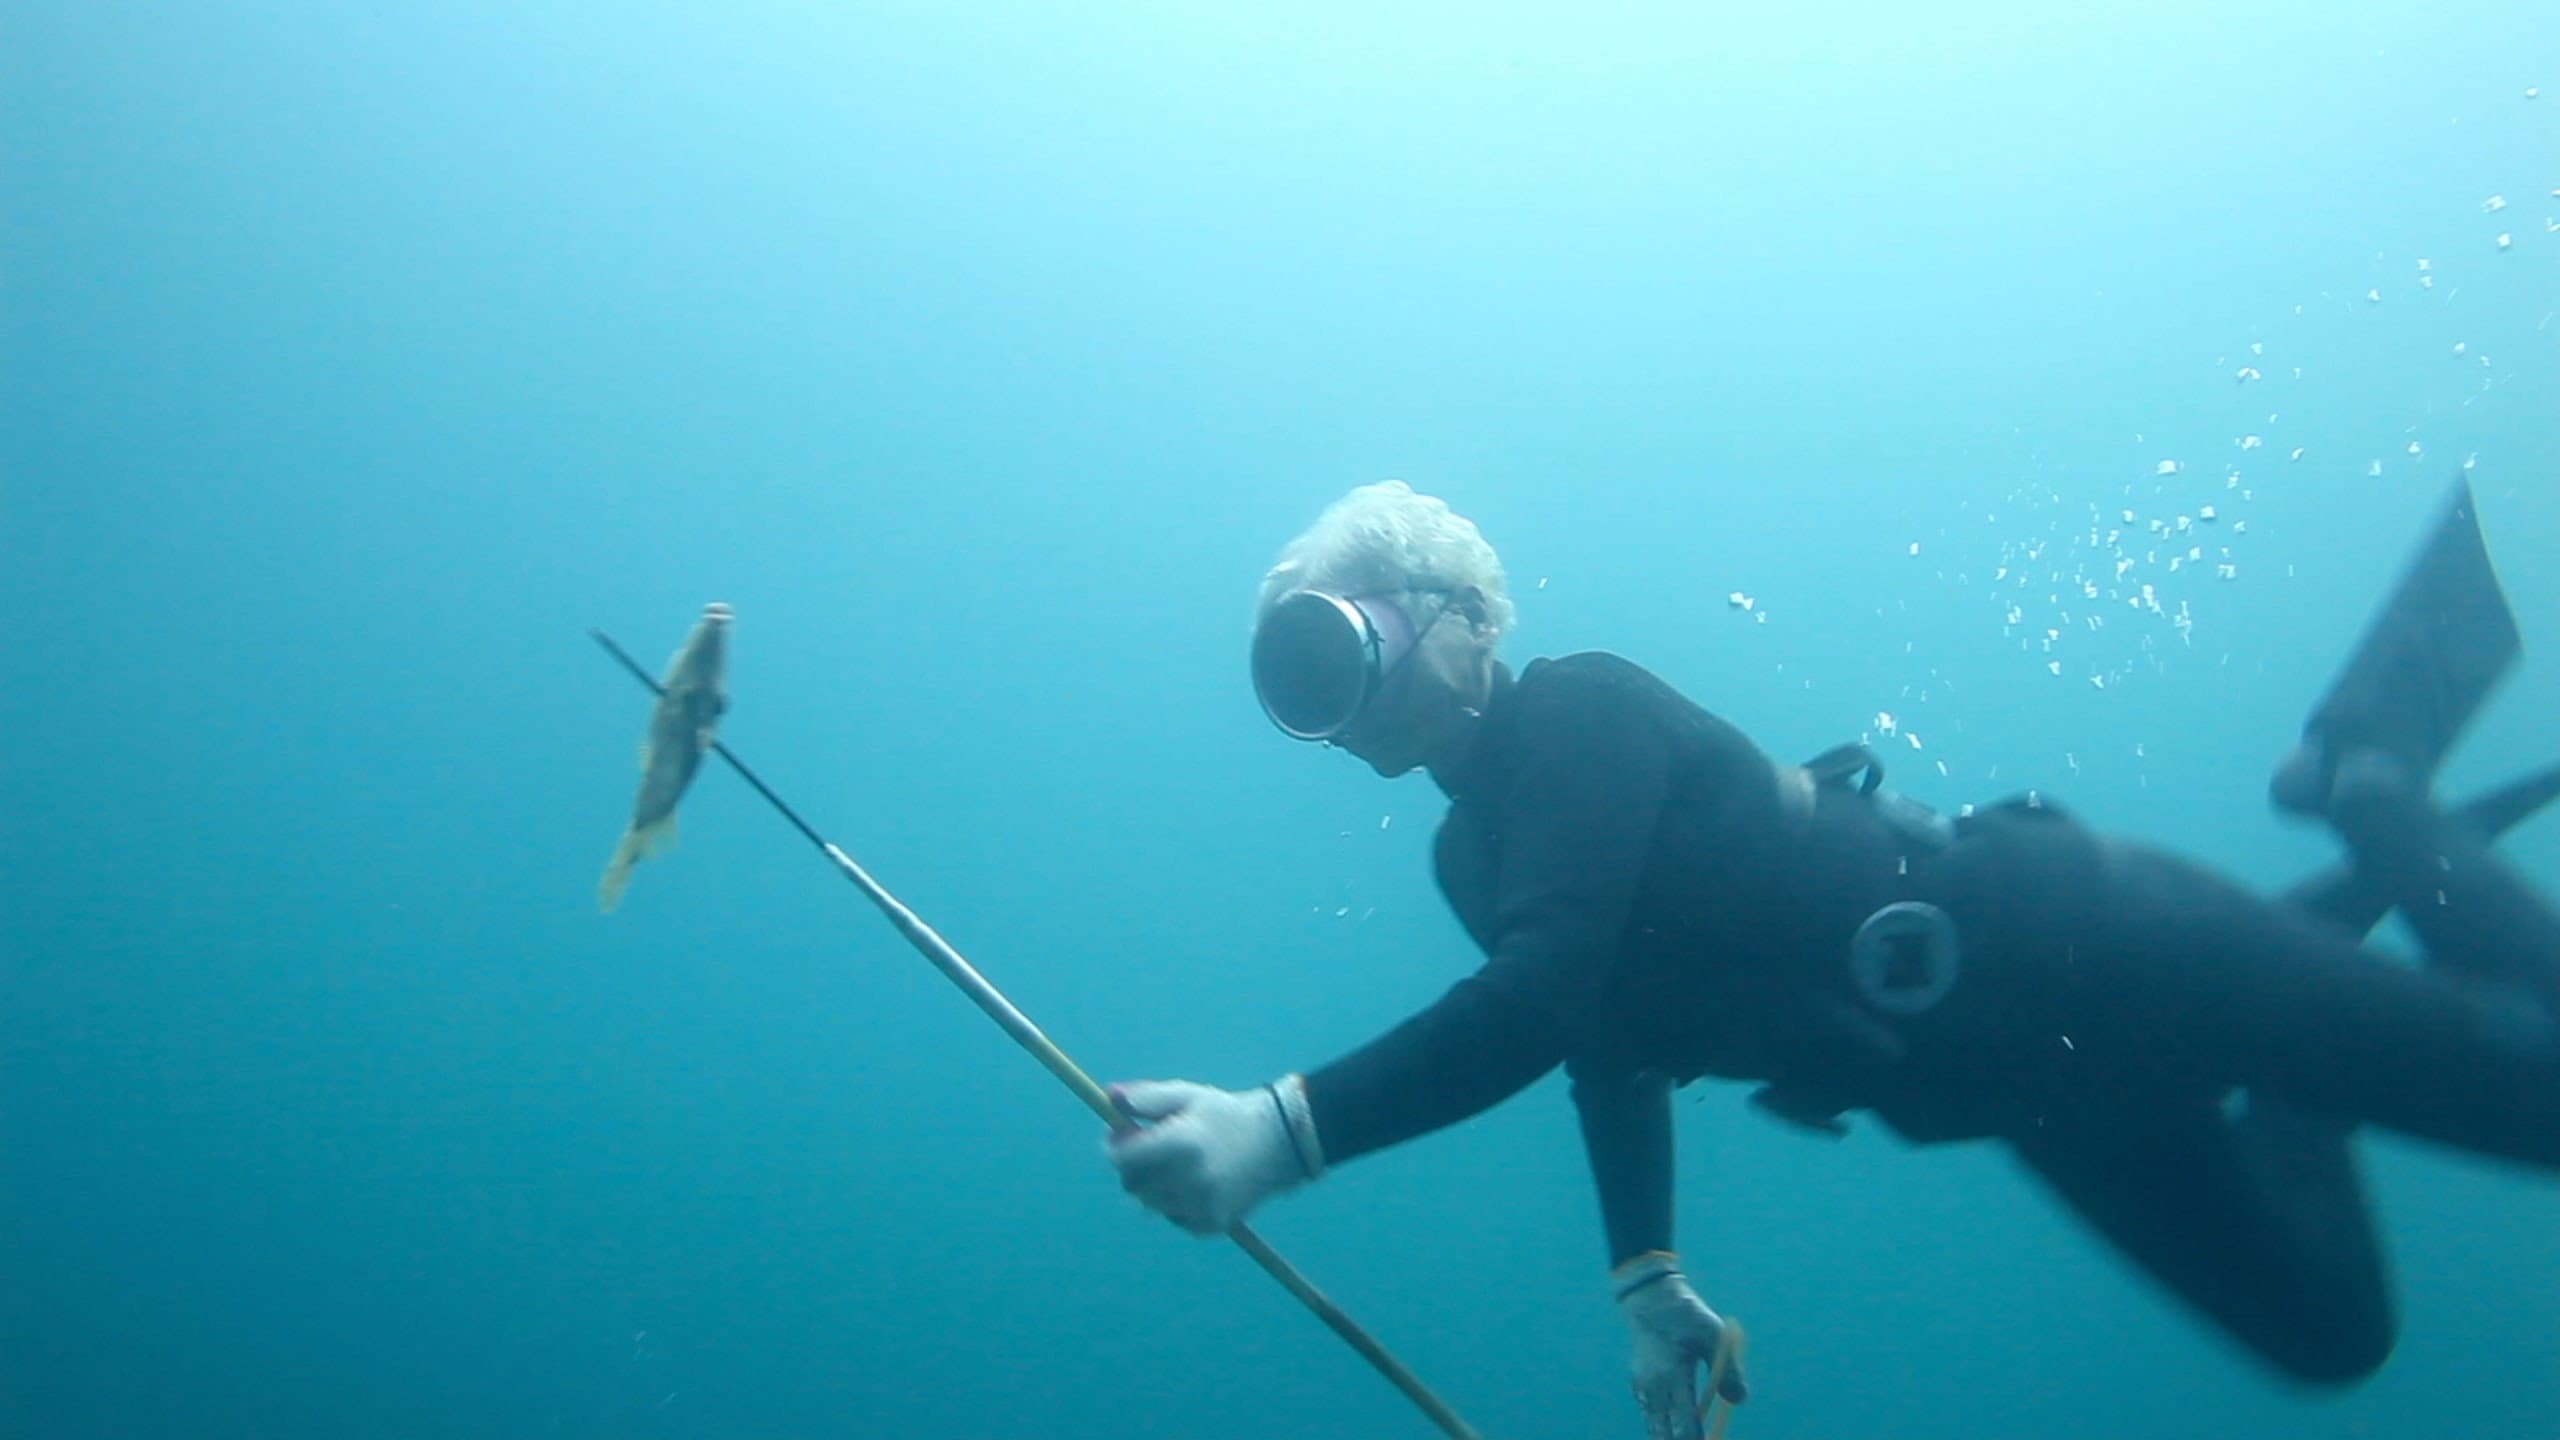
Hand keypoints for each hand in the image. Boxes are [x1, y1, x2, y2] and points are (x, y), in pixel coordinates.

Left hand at [1105, 1076, 1324, 1233]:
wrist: (1278, 1142)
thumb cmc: (1226, 1114)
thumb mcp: (1186, 1096)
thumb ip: (1146, 1098)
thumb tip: (1109, 1095)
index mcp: (1180, 1143)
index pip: (1122, 1158)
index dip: (1116, 1146)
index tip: (1123, 1136)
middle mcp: (1189, 1178)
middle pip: (1132, 1185)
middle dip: (1133, 1167)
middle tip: (1151, 1151)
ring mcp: (1202, 1205)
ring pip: (1151, 1204)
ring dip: (1154, 1186)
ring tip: (1177, 1166)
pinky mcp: (1212, 1223)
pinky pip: (1175, 1219)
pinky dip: (1176, 1205)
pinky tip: (1195, 1184)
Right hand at [1616, 1253, 1747, 1439]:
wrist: (1650, 1298)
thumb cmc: (1686, 1315)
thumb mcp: (1715, 1336)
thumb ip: (1729, 1371)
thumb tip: (1738, 1400)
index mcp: (1672, 1376)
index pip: (1685, 1425)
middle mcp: (1653, 1386)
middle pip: (1665, 1434)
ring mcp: (1642, 1386)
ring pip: (1654, 1427)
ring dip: (1670, 1437)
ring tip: (1689, 1437)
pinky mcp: (1638, 1383)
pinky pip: (1650, 1414)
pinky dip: (1662, 1425)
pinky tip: (1673, 1427)